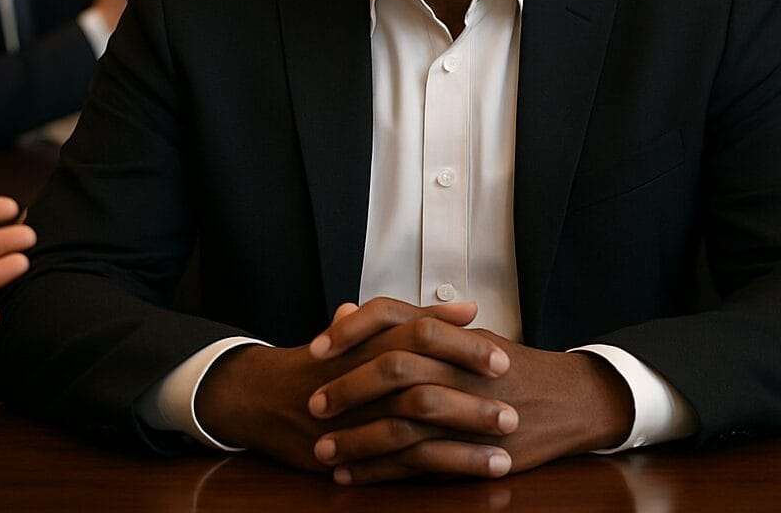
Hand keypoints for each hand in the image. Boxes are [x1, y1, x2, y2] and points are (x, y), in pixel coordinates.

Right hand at [195, 300, 514, 476]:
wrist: (265, 396)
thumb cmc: (328, 360)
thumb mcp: (370, 330)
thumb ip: (422, 320)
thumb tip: (468, 307)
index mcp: (372, 341)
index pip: (423, 335)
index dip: (463, 348)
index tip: (503, 358)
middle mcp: (364, 375)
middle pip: (423, 383)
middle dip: (471, 400)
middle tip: (514, 411)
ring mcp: (355, 416)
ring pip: (415, 428)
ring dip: (463, 442)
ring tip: (506, 449)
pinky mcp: (351, 450)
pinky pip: (400, 464)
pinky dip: (439, 469)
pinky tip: (473, 473)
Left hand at [308, 300, 632, 483]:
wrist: (568, 398)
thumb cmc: (508, 366)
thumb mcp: (463, 336)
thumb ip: (409, 325)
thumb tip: (350, 313)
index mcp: (451, 334)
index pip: (393, 317)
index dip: (352, 331)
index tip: (316, 348)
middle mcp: (458, 365)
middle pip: (394, 368)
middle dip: (348, 387)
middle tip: (314, 404)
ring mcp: (468, 408)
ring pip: (403, 421)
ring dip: (358, 439)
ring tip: (323, 452)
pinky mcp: (475, 448)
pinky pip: (420, 463)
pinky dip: (381, 471)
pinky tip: (353, 476)